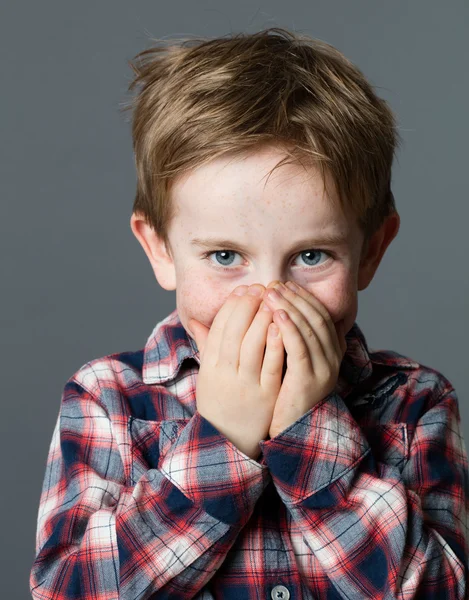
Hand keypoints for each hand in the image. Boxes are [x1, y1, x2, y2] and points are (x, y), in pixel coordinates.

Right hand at [188, 284, 284, 459]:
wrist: (229, 441)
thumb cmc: (220, 402)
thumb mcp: (207, 375)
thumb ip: (206, 347)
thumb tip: (196, 321)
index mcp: (209, 366)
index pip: (218, 329)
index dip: (231, 306)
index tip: (243, 290)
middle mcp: (224, 374)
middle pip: (234, 332)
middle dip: (247, 306)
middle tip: (259, 288)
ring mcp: (245, 385)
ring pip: (252, 345)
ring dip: (262, 319)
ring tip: (272, 301)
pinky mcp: (265, 396)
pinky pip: (271, 366)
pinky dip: (275, 344)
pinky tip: (281, 326)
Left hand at [262, 281, 346, 438]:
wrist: (290, 430)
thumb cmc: (286, 393)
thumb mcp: (292, 362)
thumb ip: (291, 339)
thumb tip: (276, 311)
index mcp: (330, 352)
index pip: (320, 316)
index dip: (303, 298)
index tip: (285, 285)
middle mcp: (332, 359)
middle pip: (316, 318)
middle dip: (295, 298)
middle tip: (275, 284)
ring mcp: (324, 369)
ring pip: (309, 330)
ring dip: (290, 308)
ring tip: (272, 293)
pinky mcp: (309, 380)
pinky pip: (300, 349)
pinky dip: (289, 329)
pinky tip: (276, 315)